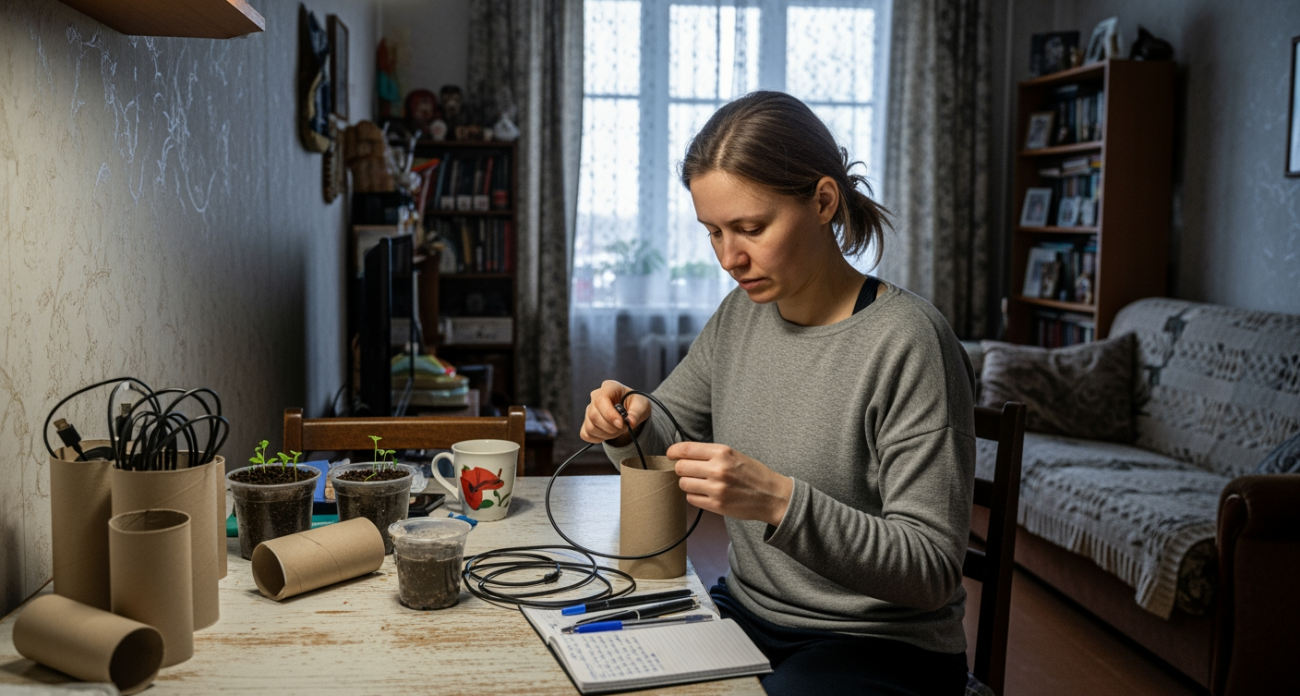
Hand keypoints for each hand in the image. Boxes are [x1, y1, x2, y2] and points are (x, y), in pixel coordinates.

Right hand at [579, 380, 650, 445]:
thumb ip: (636, 413)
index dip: (609, 414)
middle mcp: (596, 397)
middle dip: (610, 427)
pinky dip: (598, 438)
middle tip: (622, 428)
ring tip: (617, 430)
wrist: (631, 411)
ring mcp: (589, 410)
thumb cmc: (635, 404)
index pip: (601, 400)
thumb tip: (631, 423)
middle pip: (593, 415)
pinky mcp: (587, 422)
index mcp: (609, 387)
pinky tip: (608, 434)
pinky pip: (586, 434)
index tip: (621, 424)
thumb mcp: (642, 406)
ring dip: (606, 434)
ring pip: (590, 426)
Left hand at [667, 442, 793, 526]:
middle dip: (681, 469)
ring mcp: (716, 488)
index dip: (673, 452)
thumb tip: (682, 454)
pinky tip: (706, 493)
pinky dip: (695, 496)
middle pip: (681, 467)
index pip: (686, 449)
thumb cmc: (752, 473)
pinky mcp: (716, 505)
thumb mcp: (734, 455)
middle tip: (690, 471)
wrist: (772, 495)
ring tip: (700, 483)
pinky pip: (691, 499)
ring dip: (688, 483)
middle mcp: (718, 469)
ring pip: (684, 484)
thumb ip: (710, 454)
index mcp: (722, 452)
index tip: (671, 454)